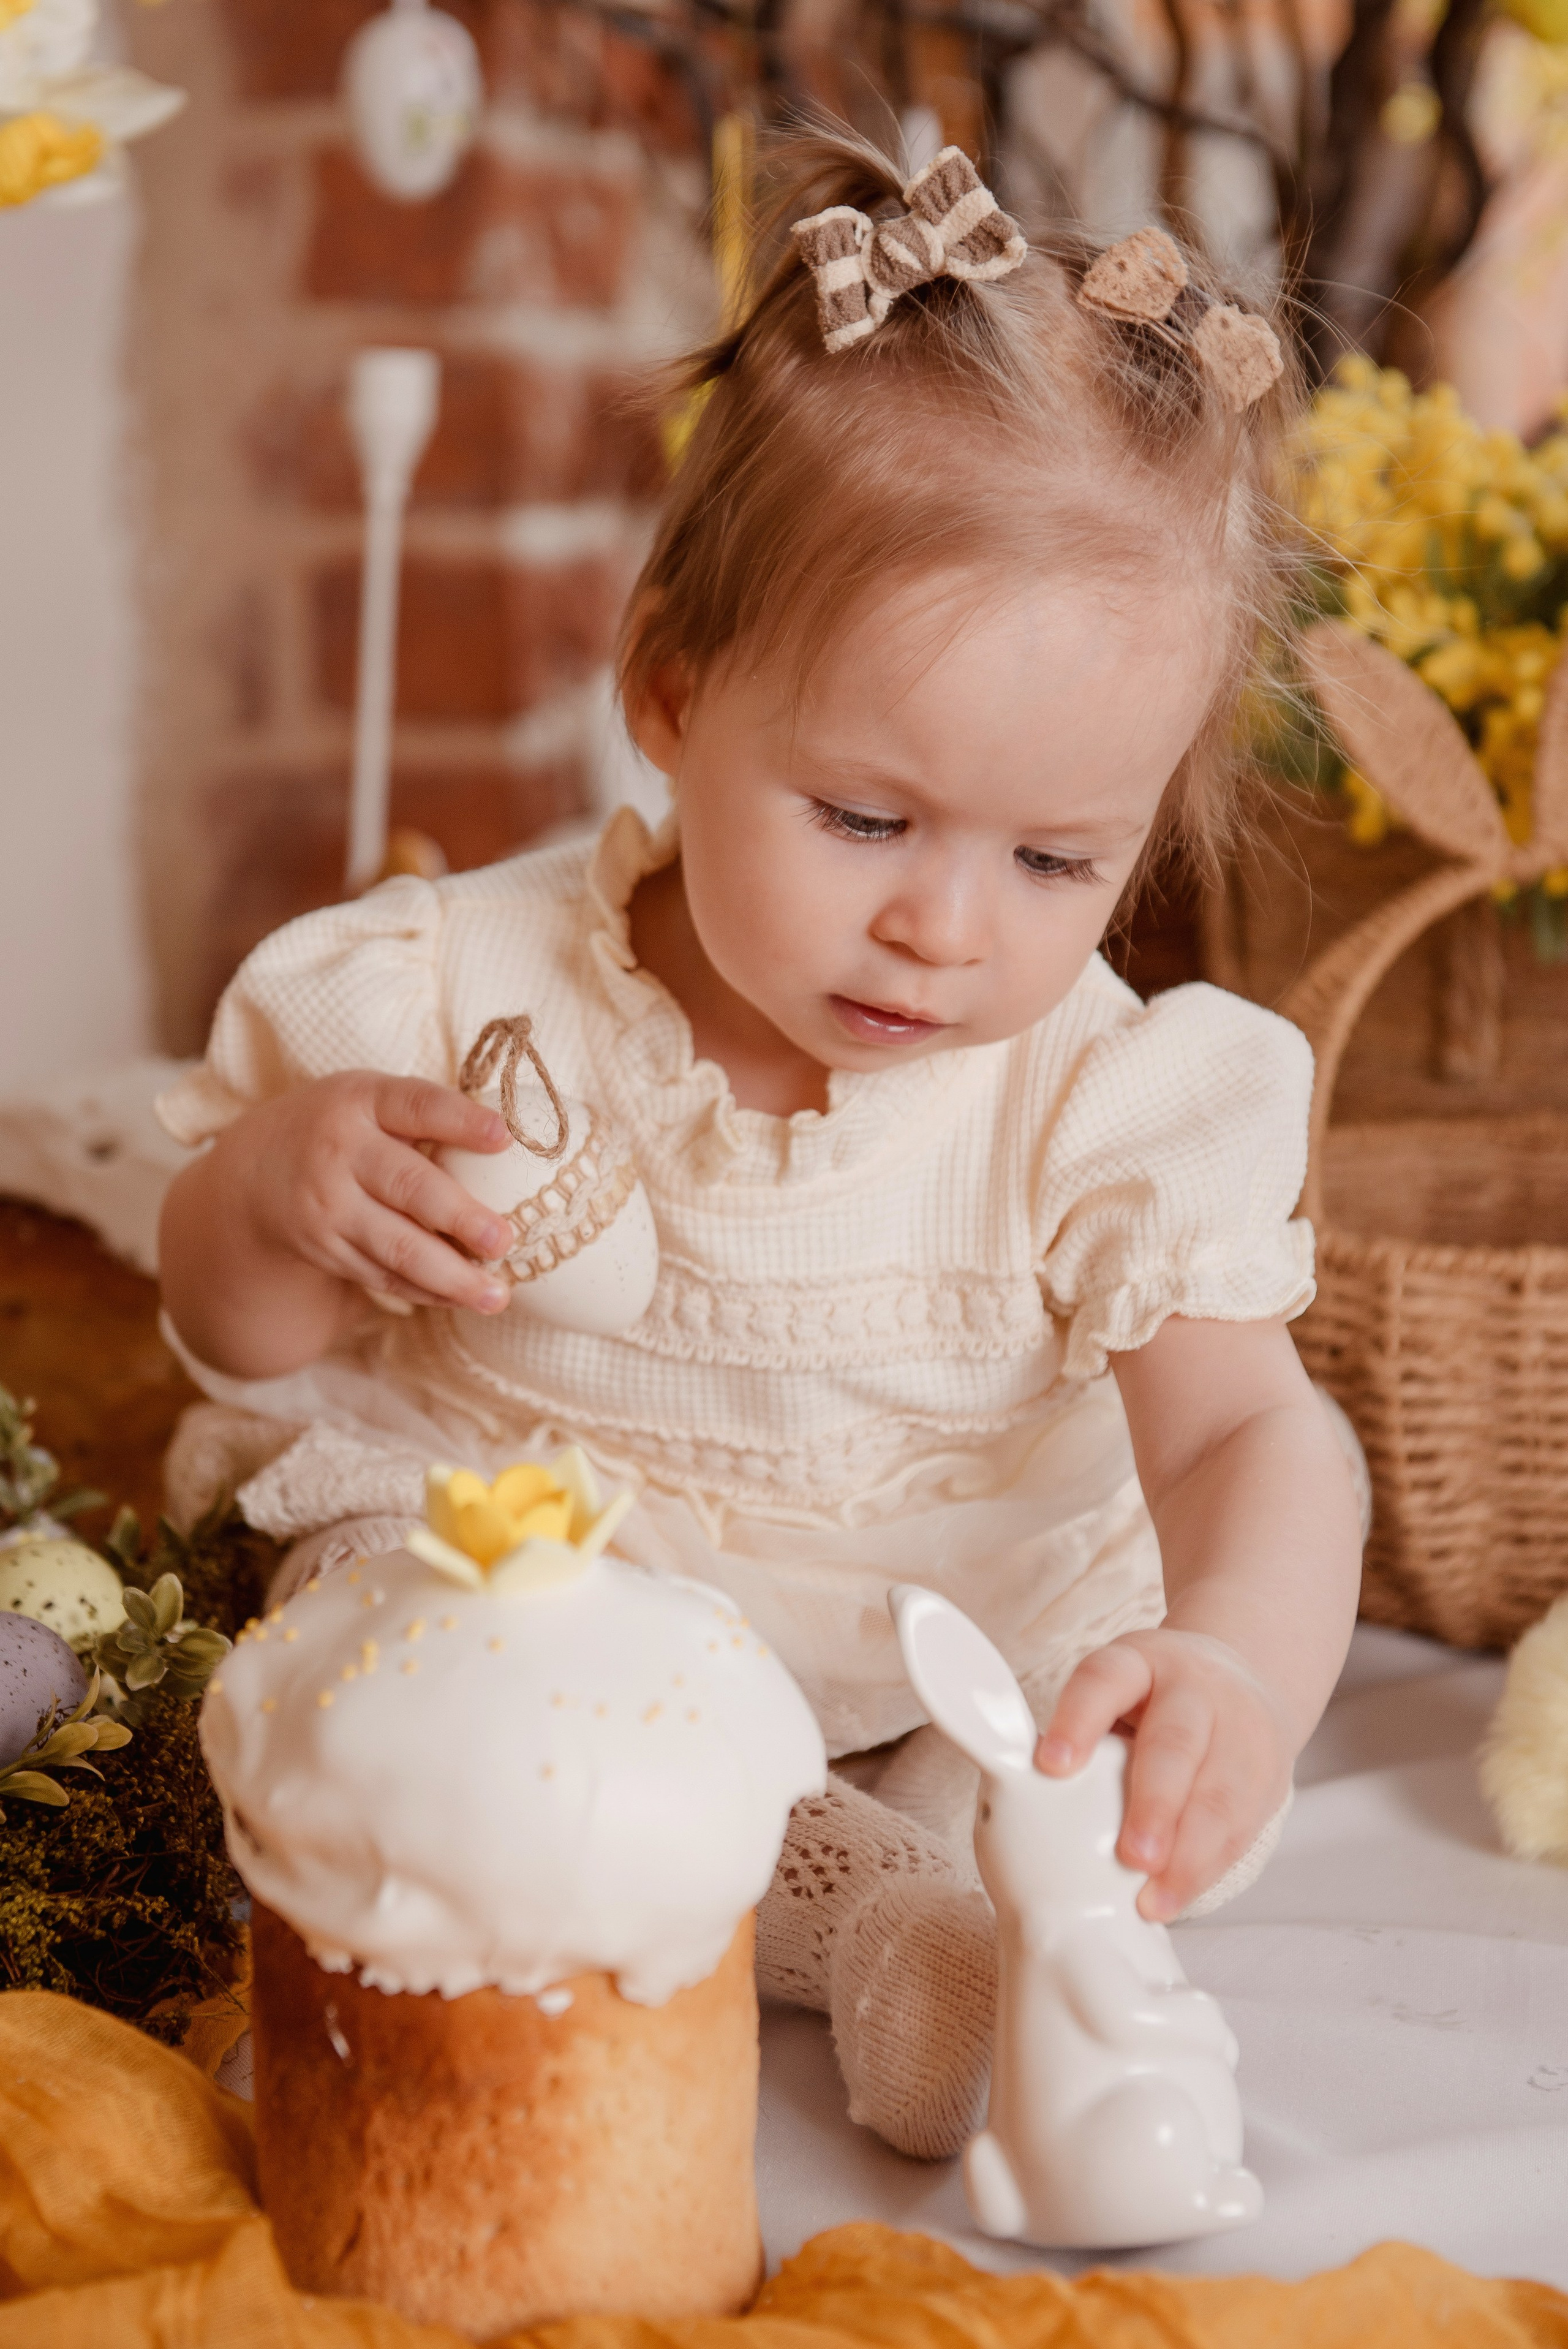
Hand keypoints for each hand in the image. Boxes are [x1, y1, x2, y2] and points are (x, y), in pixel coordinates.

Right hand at [233, 1071, 516, 1314]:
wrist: (256, 1170)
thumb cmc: (345, 1128)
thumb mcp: (370, 1100)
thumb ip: (426, 1115)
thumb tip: (516, 1146)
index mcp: (361, 1101)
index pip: (416, 1105)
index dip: (460, 1120)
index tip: (505, 1137)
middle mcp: (340, 1151)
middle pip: (409, 1187)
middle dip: (460, 1217)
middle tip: (504, 1241)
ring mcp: (328, 1206)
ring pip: (396, 1246)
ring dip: (450, 1276)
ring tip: (496, 1296)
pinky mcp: (325, 1249)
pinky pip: (382, 1275)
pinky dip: (425, 1290)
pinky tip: (460, 1298)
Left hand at [1035, 1628, 1290, 1922]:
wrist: (1241, 1679)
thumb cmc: (1153, 1700)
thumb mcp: (1115, 1692)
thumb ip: (1082, 1735)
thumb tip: (1024, 1796)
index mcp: (1139, 1661)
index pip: (1104, 1681)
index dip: (1079, 1720)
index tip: (1051, 1767)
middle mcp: (1194, 1689)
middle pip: (1176, 1744)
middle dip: (1156, 1803)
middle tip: (1132, 1856)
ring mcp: (1239, 1730)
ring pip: (1218, 1795)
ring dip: (1187, 1854)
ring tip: (1153, 1899)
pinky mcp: (1267, 1776)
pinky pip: (1239, 1828)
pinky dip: (1208, 1868)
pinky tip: (1177, 1896)